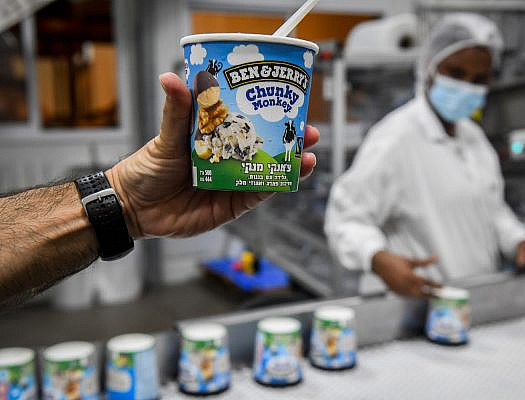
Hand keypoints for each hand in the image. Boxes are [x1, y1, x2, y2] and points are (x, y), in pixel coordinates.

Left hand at [106, 73, 318, 238]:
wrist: (133, 208)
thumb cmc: (146, 170)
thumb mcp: (165, 137)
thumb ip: (177, 111)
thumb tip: (172, 78)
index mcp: (215, 138)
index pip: (249, 123)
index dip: (270, 115)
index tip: (289, 103)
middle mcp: (228, 159)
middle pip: (266, 147)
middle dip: (290, 140)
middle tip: (307, 130)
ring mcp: (232, 182)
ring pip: (268, 171)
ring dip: (291, 163)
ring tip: (308, 153)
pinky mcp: (232, 205)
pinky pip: (258, 194)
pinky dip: (275, 186)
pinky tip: (290, 176)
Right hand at [372, 251, 441, 297]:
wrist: (380, 265)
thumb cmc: (395, 261)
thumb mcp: (411, 261)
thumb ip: (425, 262)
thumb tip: (436, 259)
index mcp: (411, 277)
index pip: (427, 283)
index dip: (436, 286)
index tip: (442, 286)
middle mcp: (406, 286)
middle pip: (423, 294)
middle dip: (432, 295)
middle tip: (439, 295)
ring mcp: (401, 291)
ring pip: (415, 297)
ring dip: (423, 296)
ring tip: (430, 295)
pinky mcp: (396, 293)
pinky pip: (408, 297)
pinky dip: (414, 296)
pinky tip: (418, 294)